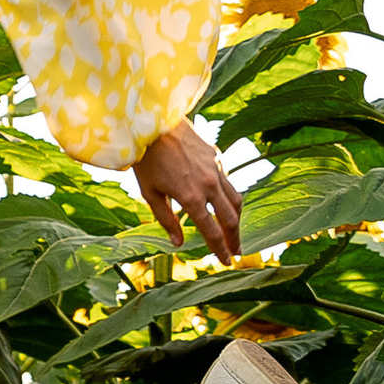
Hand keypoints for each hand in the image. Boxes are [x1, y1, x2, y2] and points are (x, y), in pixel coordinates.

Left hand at [132, 118, 240, 260]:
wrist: (153, 122)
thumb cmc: (146, 159)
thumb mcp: (150, 193)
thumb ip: (166, 220)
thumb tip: (178, 243)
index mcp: (191, 198)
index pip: (212, 232)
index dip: (220, 250)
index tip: (226, 262)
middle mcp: (209, 185)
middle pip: (231, 219)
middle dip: (235, 239)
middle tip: (237, 252)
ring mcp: (215, 169)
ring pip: (236, 199)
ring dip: (237, 218)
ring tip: (234, 230)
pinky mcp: (216, 156)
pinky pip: (228, 180)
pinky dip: (229, 195)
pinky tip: (222, 200)